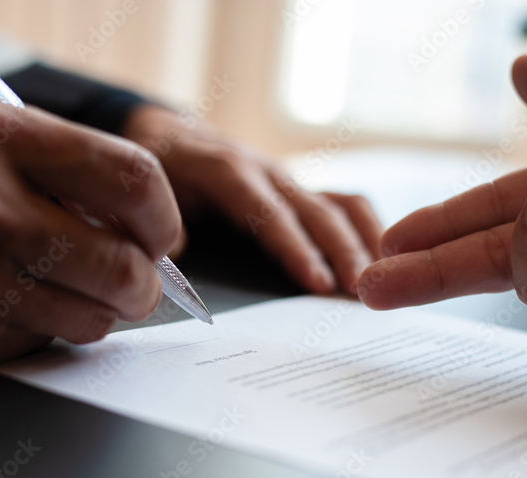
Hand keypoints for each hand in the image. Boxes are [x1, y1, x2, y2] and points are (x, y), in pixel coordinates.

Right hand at [0, 98, 181, 363]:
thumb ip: (51, 163)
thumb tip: (131, 215)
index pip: (133, 182)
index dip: (163, 217)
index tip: (162, 234)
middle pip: (126, 268)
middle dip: (143, 283)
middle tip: (132, 278)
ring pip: (91, 321)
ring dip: (94, 312)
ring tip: (60, 286)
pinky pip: (38, 344)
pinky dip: (39, 330)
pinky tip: (1, 302)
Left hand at [121, 105, 381, 294]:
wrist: (170, 136)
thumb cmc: (158, 168)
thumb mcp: (144, 190)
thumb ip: (162, 221)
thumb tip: (177, 256)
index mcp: (227, 172)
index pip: (268, 215)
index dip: (296, 250)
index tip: (318, 284)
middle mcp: (267, 172)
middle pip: (316, 212)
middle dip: (343, 252)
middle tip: (363, 293)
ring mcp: (289, 180)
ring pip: (340, 205)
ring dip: (363, 242)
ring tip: (383, 282)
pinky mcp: (300, 190)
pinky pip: (344, 204)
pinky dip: (367, 230)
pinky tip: (381, 262)